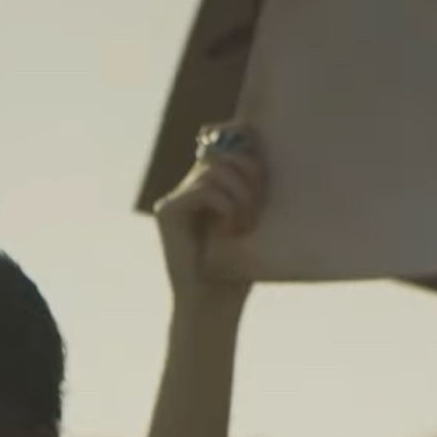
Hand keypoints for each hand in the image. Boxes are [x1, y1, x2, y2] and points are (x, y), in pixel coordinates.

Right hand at [152, 121, 265, 311]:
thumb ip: (255, 187)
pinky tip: (231, 229)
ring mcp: (176, 198)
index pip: (222, 140)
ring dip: (241, 194)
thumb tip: (269, 152)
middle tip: (260, 205)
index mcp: (212, 185)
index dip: (240, 132)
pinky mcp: (167, 211)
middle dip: (250, 172)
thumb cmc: (241, 265)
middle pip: (222, 153)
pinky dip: (226, 206)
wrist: (213, 305)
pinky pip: (204, 190)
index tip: (261, 145)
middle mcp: (190, 186)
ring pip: (214, 169)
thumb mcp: (256, 219)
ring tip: (247, 223)